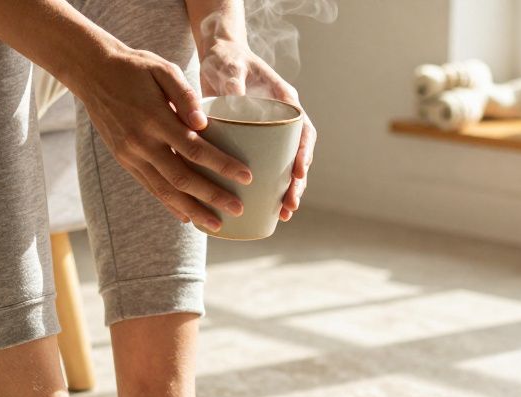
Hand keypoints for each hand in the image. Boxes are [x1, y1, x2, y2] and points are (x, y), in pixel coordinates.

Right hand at [74, 44, 252, 231]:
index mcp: (155, 118)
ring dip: (192, 210)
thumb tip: (203, 123)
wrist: (93, 73)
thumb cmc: (135, 67)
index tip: (246, 177)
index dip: (222, 166)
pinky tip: (187, 216)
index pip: (195, 149)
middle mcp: (141, 143)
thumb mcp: (162, 69)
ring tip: (216, 225)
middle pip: (182, 178)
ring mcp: (130, 155)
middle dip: (212, 197)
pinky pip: (150, 188)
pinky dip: (170, 204)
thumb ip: (185, 94)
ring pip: (164, 191)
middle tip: (238, 209)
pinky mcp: (124, 161)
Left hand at [200, 40, 314, 220]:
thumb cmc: (225, 58)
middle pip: (297, 156)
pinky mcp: (253, 143)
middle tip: (290, 205)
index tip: (298, 172)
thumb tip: (234, 94)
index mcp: (285, 101)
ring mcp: (268, 134)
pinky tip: (262, 208)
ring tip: (283, 214)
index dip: (303, 153)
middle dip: (297, 183)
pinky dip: (264, 188)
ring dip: (286, 191)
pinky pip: (264, 167)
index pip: (302, 130)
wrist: (216, 58)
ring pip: (284, 166)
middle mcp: (281, 121)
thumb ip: (232, 80)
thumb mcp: (229, 65)